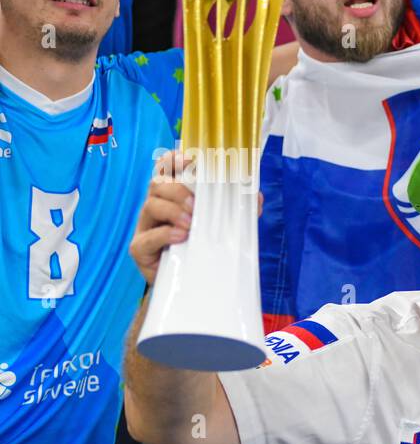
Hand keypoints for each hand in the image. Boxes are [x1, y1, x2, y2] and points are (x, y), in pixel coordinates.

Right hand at [130, 150, 262, 285]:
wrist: (189, 284)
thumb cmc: (202, 248)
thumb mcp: (221, 226)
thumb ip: (237, 210)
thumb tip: (257, 197)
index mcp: (173, 195)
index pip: (165, 168)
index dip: (173, 160)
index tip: (188, 159)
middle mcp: (157, 206)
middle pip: (157, 184)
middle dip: (177, 190)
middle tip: (196, 205)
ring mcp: (146, 227)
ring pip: (151, 206)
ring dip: (173, 211)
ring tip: (190, 224)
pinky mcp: (140, 250)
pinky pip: (146, 238)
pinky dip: (163, 235)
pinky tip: (180, 237)